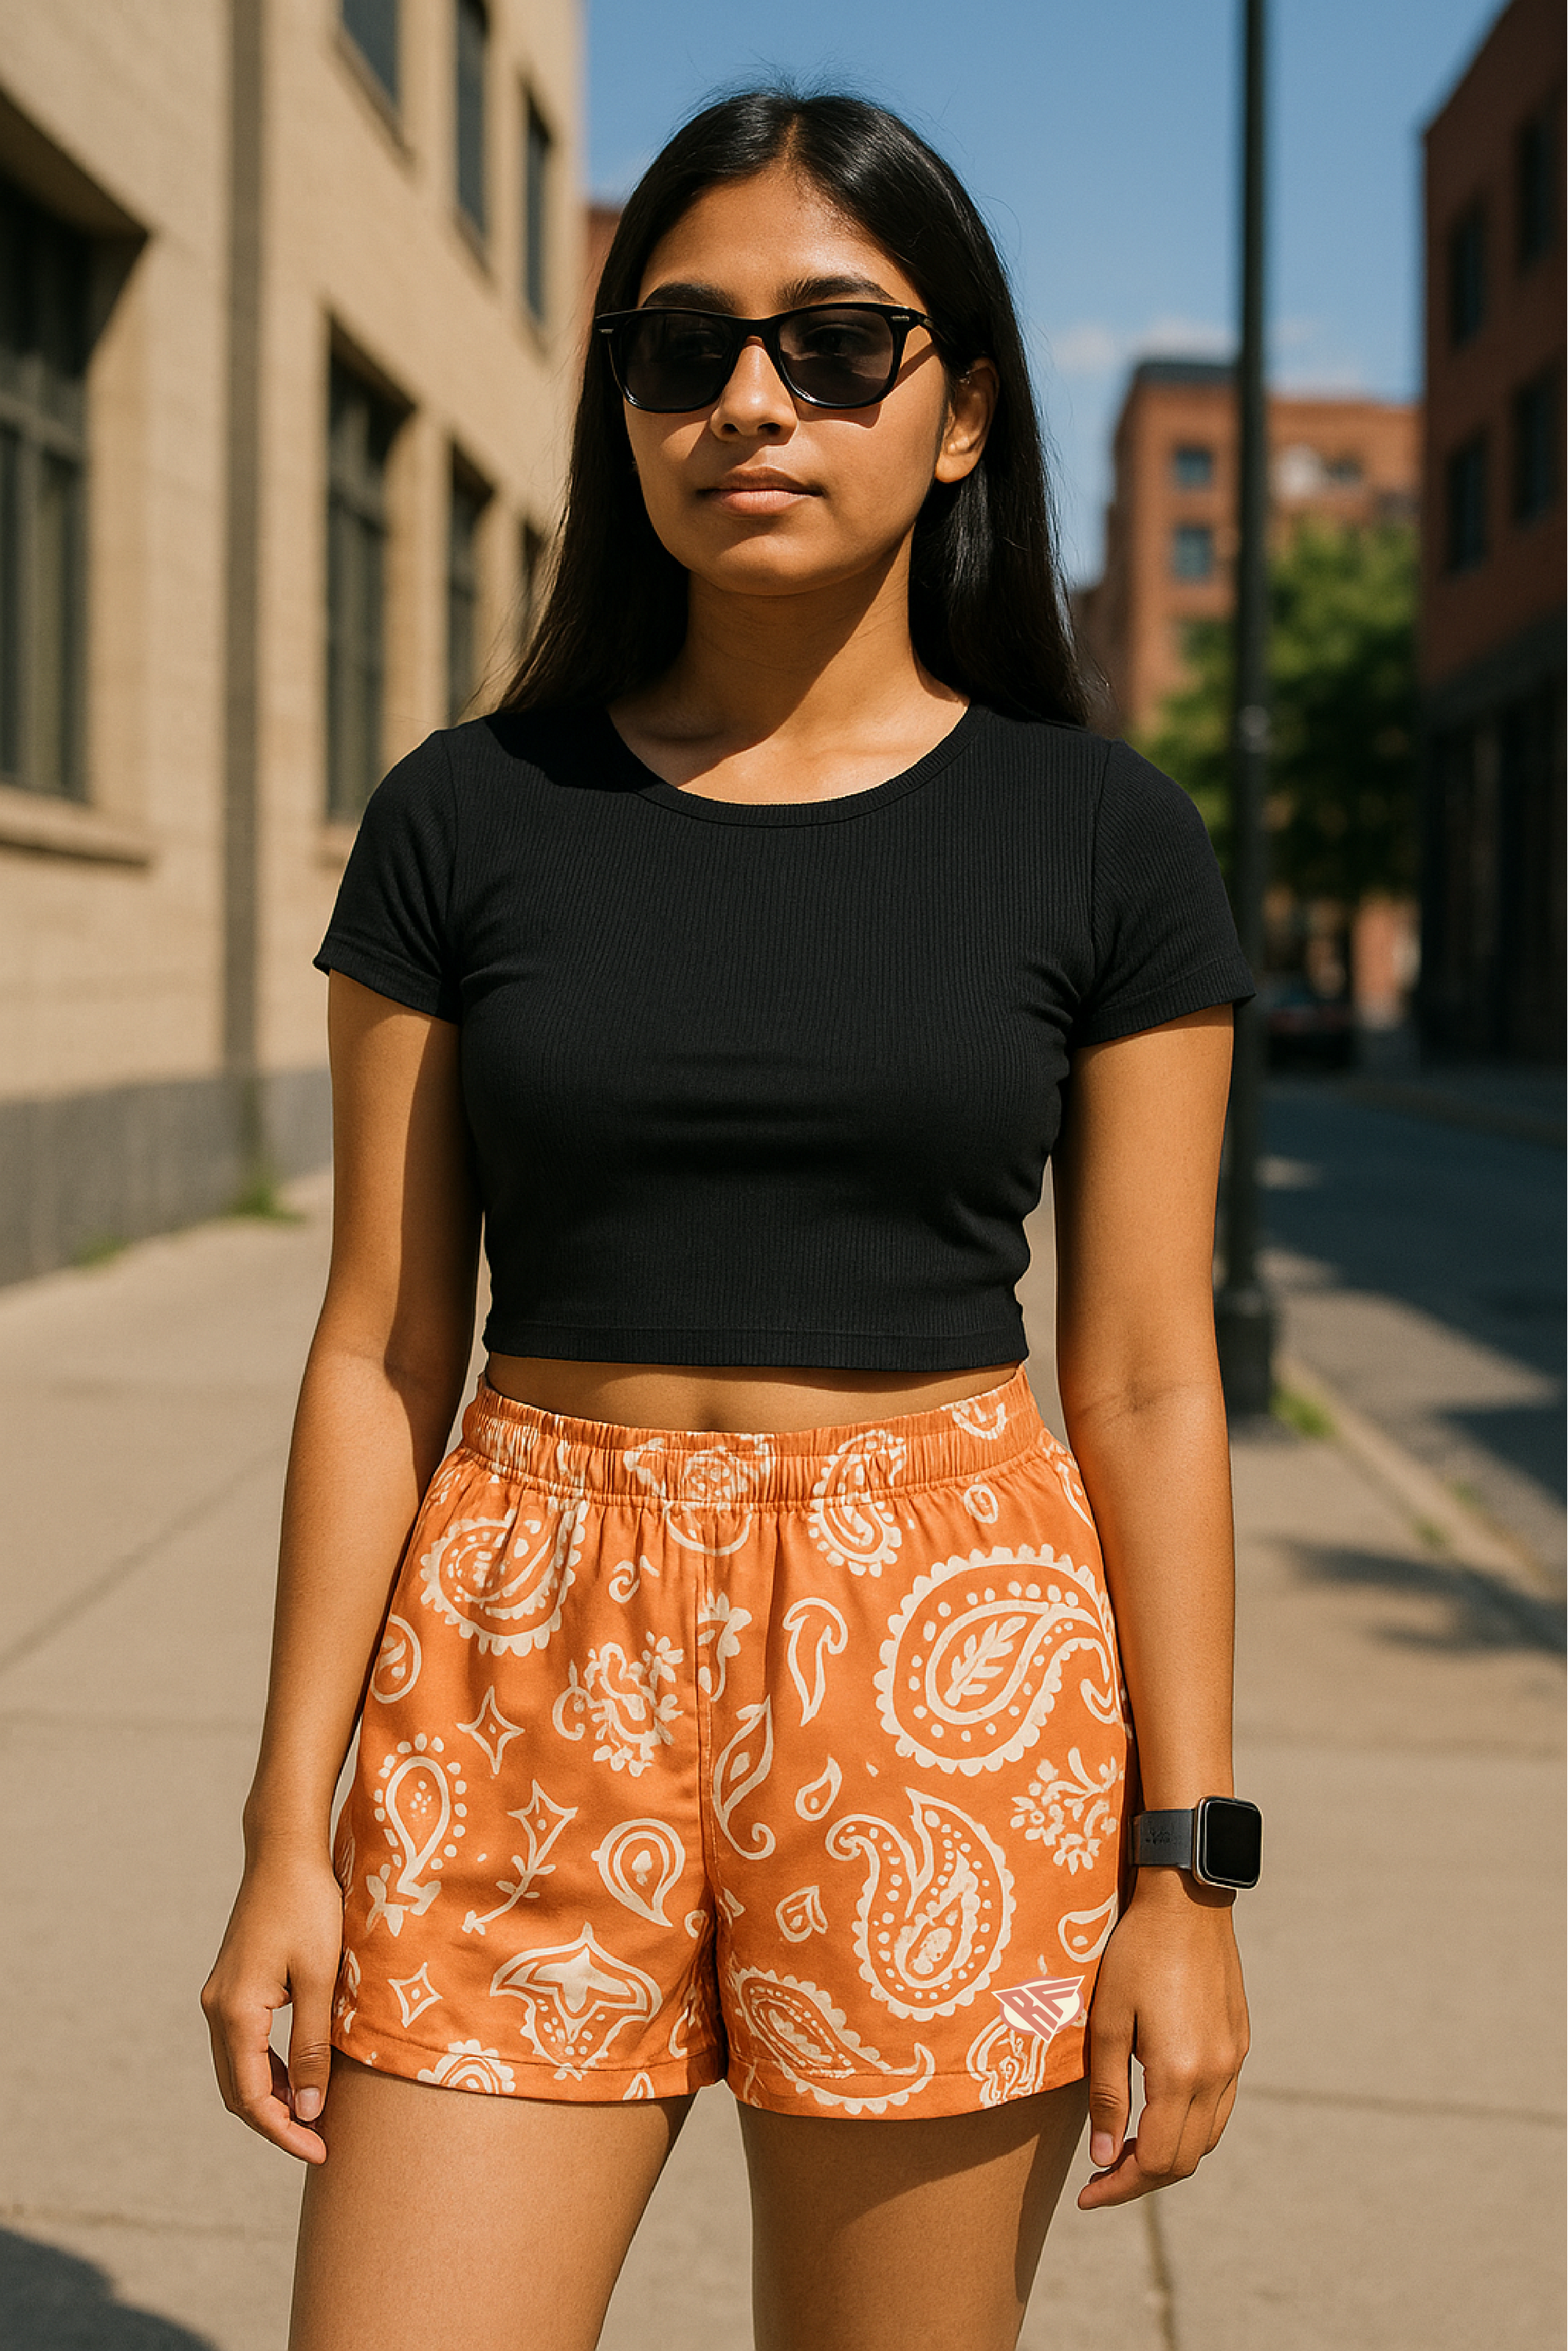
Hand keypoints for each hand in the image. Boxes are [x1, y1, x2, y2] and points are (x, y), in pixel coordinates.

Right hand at [201, 1848, 344, 2164]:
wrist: (284, 1852)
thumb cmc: (309, 1907)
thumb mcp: (319, 1978)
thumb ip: (311, 2045)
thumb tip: (309, 2112)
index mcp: (235, 2013)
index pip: (252, 2098)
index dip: (285, 2132)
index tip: (321, 2153)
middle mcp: (216, 2010)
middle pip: (238, 2091)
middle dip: (276, 2123)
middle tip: (320, 2144)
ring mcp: (220, 1997)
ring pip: (239, 2070)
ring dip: (273, 2098)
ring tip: (315, 2117)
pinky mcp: (232, 1985)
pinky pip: (243, 2045)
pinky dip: (269, 2069)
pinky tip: (300, 2076)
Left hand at [1077, 1867, 1248, 2207]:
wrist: (1188, 1900)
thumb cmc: (1136, 1953)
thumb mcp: (1107, 2020)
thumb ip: (1107, 2093)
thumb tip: (1104, 2155)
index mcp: (1180, 2074)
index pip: (1155, 2160)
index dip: (1120, 2186)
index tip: (1086, 2195)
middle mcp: (1216, 2076)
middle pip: (1184, 2160)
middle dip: (1140, 2179)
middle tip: (1100, 2177)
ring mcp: (1234, 2061)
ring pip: (1206, 2138)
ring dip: (1168, 2156)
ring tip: (1125, 2150)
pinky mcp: (1239, 2044)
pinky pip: (1219, 2108)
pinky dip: (1189, 2127)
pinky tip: (1158, 2113)